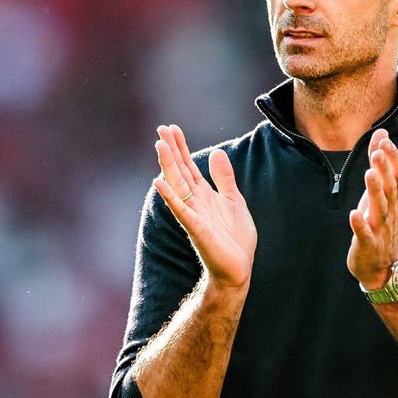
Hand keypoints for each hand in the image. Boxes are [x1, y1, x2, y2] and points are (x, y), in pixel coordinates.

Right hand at [153, 125, 256, 288]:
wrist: (238, 269)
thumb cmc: (234, 239)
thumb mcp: (234, 201)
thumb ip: (224, 178)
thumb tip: (216, 152)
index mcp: (204, 195)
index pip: (189, 166)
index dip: (181, 147)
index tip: (171, 128)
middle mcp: (195, 202)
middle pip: (180, 171)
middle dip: (172, 150)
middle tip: (161, 129)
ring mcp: (194, 215)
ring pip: (177, 185)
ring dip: (168, 165)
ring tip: (159, 146)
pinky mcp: (197, 229)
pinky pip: (181, 210)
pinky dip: (170, 196)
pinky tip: (159, 182)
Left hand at [347, 129, 397, 288]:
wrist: (383, 267)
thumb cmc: (380, 223)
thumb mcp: (380, 193)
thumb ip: (380, 164)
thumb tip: (381, 133)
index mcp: (395, 200)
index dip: (393, 158)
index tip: (385, 140)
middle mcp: (390, 212)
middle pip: (391, 189)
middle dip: (384, 169)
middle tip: (378, 151)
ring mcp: (380, 229)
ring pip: (380, 209)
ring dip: (375, 191)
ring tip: (368, 173)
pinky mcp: (367, 245)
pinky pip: (365, 235)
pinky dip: (360, 225)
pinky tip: (353, 214)